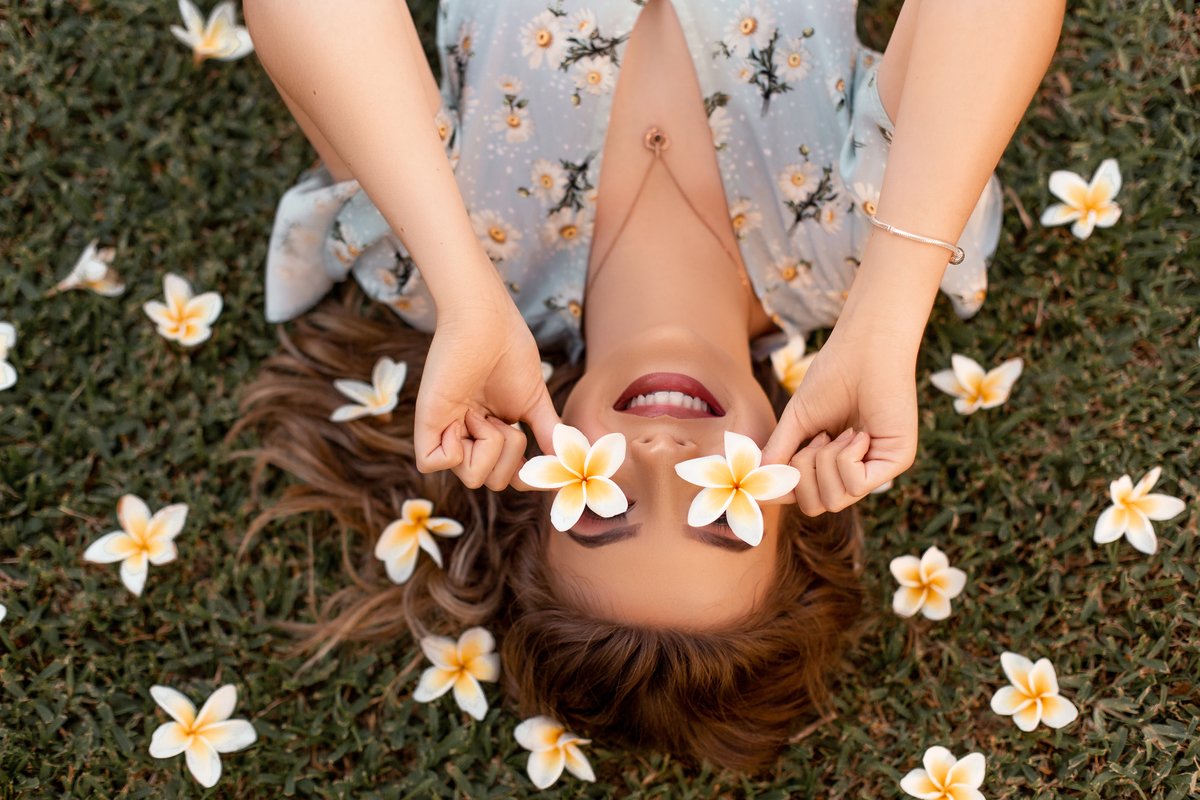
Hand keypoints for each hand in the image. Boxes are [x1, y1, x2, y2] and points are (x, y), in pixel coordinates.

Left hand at [414, 282, 559, 489]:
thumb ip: (550, 436)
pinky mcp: (427, 423)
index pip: (504, 478)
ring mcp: (446, 432)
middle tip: (501, 418)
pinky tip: (461, 417)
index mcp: (490, 434)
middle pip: (493, 483)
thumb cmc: (510, 354)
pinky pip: (432, 464)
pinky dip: (454, 449)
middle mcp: (467, 437)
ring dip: (489, 446)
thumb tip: (565, 465)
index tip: (536, 457)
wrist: (489, 323)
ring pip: (471, 479)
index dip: (522, 476)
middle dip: (509, 456)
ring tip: (481, 411)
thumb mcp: (536, 403)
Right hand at [761, 304, 919, 514]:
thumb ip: (779, 454)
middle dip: (804, 473)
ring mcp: (877, 469)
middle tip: (817, 438)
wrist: (862, 349)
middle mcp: (856, 471)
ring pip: (835, 500)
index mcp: (833, 464)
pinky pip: (856, 486)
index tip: (769, 468)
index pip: (802, 498)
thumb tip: (755, 484)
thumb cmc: (832, 377)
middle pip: (816, 506)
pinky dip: (847, 459)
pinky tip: (858, 433)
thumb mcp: (796, 421)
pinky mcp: (897, 461)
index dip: (782, 488)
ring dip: (826, 463)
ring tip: (838, 432)